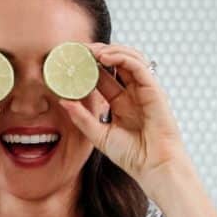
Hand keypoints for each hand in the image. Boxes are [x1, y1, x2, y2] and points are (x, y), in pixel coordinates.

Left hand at [56, 42, 189, 191]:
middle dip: (97, 53)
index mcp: (120, 103)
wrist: (154, 166)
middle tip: (77, 50)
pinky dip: (121, 57)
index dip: (87, 67)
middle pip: (115, 63)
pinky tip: (104, 57)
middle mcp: (132, 93)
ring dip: (109, 50)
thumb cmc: (132, 156)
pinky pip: (137, 65)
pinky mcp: (153, 89)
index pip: (102, 77)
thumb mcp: (99, 136)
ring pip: (128, 58)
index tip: (69, 61)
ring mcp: (143, 90)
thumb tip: (63, 101)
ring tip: (89, 50)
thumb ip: (82, 118)